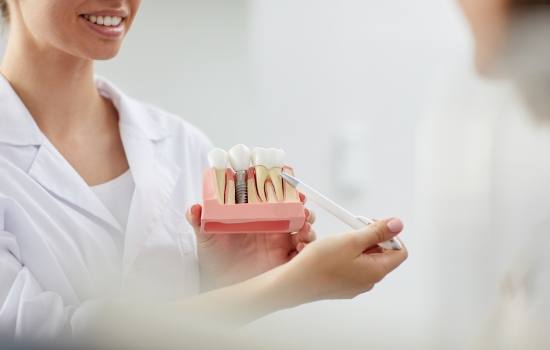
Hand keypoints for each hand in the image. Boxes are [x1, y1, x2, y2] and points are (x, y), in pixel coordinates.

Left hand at [186, 201, 315, 290]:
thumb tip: (194, 208)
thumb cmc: (213, 257)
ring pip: (303, 229)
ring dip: (308, 225)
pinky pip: (302, 253)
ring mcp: (280, 244)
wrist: (217, 284)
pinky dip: (306, 248)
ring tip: (304, 226)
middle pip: (296, 212)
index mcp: (258, 217)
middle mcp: (273, 228)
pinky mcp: (284, 261)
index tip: (290, 184)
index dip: (287, 190)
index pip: (277, 198)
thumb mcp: (205, 236)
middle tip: (302, 205)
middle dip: (303, 206)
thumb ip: (198, 220)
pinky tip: (301, 247)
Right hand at [275, 218, 407, 304]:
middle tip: (354, 228)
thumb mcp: (352, 240)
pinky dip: (348, 255)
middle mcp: (369, 281)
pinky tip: (332, 251)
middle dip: (372, 237)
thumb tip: (398, 225)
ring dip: (358, 245)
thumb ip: (377, 231)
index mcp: (376, 271)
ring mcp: (355, 285)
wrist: (295, 282)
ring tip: (341, 239)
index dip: (390, 235)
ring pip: (366, 259)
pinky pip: (353, 267)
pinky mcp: (342, 286)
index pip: (399, 251)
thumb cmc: (320, 263)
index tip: (373, 225)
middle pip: (382, 254)